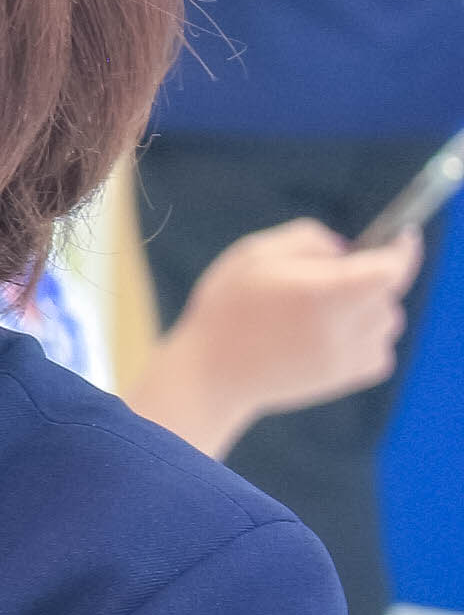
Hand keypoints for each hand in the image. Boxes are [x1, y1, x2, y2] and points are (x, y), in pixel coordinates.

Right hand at [132, 219, 419, 458]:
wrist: (211, 374)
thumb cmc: (227, 308)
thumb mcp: (255, 252)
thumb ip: (308, 239)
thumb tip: (347, 250)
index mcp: (321, 292)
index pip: (390, 270)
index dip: (402, 249)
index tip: (402, 235)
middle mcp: (340, 327)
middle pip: (390, 293)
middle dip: (374, 275)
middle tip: (335, 274)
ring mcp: (344, 358)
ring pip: (388, 322)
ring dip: (370, 307)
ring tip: (327, 307)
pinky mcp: (342, 380)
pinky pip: (380, 352)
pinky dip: (368, 338)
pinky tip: (332, 333)